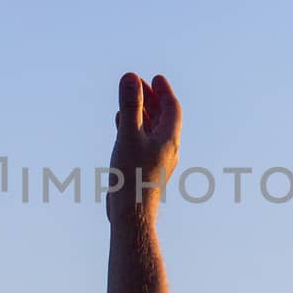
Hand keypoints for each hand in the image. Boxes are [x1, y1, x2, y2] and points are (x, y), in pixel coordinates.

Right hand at [109, 72, 180, 222]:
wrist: (131, 214)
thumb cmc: (132, 176)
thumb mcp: (129, 135)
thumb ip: (130, 106)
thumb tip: (131, 77)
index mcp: (169, 139)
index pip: (171, 108)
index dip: (163, 91)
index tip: (155, 78)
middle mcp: (167, 149)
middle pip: (163, 117)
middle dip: (151, 99)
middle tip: (138, 83)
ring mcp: (157, 160)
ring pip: (151, 129)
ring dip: (141, 113)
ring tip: (128, 100)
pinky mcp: (145, 169)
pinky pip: (142, 141)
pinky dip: (134, 128)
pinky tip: (120, 124)